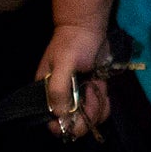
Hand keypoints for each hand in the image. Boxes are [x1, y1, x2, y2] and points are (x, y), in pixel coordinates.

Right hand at [36, 22, 112, 137]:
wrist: (88, 26)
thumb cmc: (73, 43)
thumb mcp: (63, 64)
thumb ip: (59, 89)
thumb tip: (60, 115)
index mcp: (47, 91)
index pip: (51, 120)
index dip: (63, 125)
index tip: (75, 120)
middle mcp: (61, 97)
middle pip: (72, 123)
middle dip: (85, 117)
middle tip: (91, 96)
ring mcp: (78, 95)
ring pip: (87, 118)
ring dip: (96, 109)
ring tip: (97, 89)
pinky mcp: (91, 89)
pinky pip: (98, 108)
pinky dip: (103, 105)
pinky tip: (103, 91)